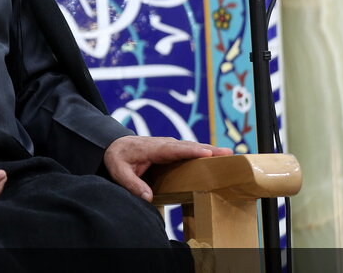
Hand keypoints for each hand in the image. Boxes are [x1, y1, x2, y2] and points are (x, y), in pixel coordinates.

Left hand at [103, 136, 232, 201]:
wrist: (114, 145)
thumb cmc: (117, 157)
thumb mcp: (119, 171)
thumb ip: (132, 184)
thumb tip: (148, 197)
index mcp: (152, 148)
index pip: (174, 149)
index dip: (191, 151)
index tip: (207, 154)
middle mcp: (163, 144)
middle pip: (188, 146)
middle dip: (208, 149)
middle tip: (228, 153)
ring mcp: (169, 145)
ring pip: (191, 147)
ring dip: (209, 150)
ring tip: (228, 155)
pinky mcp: (172, 150)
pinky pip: (189, 150)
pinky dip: (202, 152)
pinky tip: (216, 158)